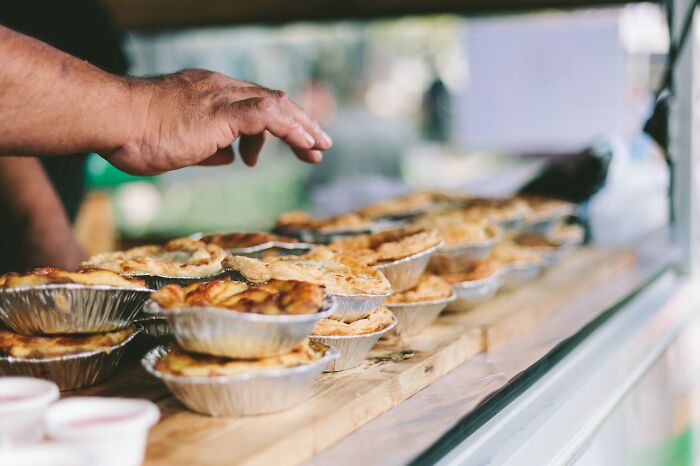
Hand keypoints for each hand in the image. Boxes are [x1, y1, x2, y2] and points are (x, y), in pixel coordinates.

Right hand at [104, 69, 332, 175]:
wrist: (112, 121)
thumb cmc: (132, 135)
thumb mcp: (178, 146)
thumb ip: (207, 148)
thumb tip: (229, 157)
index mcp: (206, 93)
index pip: (251, 103)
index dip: (277, 125)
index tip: (292, 145)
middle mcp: (217, 88)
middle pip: (270, 100)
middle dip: (299, 123)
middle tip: (319, 145)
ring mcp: (220, 96)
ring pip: (276, 105)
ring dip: (302, 128)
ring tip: (319, 149)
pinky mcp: (222, 111)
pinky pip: (269, 116)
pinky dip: (292, 130)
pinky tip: (307, 145)